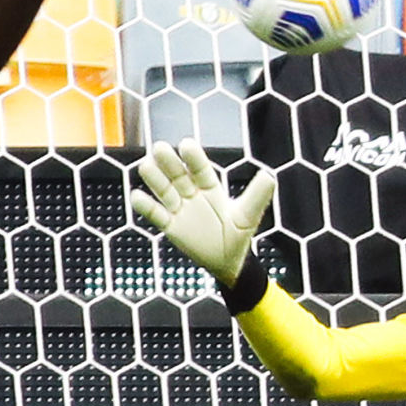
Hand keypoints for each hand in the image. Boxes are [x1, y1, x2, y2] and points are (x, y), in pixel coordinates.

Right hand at [130, 141, 275, 285]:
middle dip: (169, 163)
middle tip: (159, 148)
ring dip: (155, 179)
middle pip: (178, 175)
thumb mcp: (249, 215)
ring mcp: (180, 209)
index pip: (201, 170)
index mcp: (211, 188)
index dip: (194, 158)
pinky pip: (156, 214)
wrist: (228, 261)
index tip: (186, 144)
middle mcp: (193, 194)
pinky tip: (137, 196)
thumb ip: (257, 195)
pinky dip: (146, 206)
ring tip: (145, 165)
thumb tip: (269, 175)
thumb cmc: (239, 235)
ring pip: (164, 190)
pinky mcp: (170, 226)